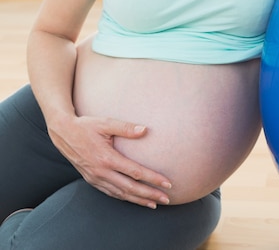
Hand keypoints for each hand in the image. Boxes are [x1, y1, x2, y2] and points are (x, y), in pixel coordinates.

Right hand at [49, 114, 171, 207]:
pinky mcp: (92, 180)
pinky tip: (133, 199)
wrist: (63, 133)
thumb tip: (145, 130)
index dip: (152, 179)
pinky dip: (124, 198)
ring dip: (138, 200)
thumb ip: (126, 128)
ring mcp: (96, 178)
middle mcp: (102, 172)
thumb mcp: (106, 123)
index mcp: (107, 158)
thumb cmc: (86, 126)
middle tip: (166, 198)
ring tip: (154, 203)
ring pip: (121, 194)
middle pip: (130, 188)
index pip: (135, 172)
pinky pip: (111, 193)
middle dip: (150, 195)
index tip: (167, 183)